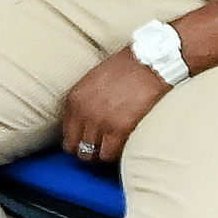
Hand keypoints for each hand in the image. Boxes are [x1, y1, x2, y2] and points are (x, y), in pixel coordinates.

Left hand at [57, 48, 171, 163]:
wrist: (151, 62)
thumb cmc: (128, 67)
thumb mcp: (95, 79)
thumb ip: (86, 100)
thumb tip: (87, 119)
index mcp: (75, 98)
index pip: (66, 131)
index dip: (77, 138)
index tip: (88, 140)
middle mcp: (82, 111)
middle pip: (73, 146)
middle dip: (85, 150)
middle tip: (98, 149)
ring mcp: (99, 121)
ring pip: (89, 154)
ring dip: (100, 154)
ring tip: (110, 150)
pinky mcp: (118, 129)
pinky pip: (109, 154)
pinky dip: (114, 155)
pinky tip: (122, 148)